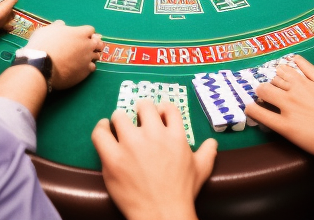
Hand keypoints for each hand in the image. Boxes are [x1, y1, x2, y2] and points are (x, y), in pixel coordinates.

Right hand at [25, 20, 102, 89]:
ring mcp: (87, 58)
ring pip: (96, 55)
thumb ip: (57, 26)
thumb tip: (61, 24)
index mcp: (80, 33)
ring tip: (84, 57)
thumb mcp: (47, 30)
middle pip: (98, 43)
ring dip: (92, 55)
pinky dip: (88, 66)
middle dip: (94, 43)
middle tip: (87, 47)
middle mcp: (87, 45)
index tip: (81, 36)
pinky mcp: (85, 71)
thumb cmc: (42, 46)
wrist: (40, 66)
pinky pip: (92, 67)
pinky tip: (82, 67)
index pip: (90, 30)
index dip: (86, 33)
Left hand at [92, 100, 217, 219]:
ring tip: (119, 124)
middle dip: (141, 109)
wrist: (162, 214)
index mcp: (175, 134)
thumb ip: (207, 152)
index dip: (162, 108)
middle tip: (138, 117)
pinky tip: (103, 129)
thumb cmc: (182, 192)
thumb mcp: (201, 169)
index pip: (168, 107)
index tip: (158, 114)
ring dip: (120, 118)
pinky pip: (101, 134)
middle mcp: (153, 134)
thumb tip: (213, 142)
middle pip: (144, 106)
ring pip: (119, 116)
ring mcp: (132, 145)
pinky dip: (101, 128)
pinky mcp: (113, 158)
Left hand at [245, 55, 313, 161]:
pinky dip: (252, 110)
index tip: (282, 69)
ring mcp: (289, 105)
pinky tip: (248, 108)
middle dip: (274, 80)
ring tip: (260, 95)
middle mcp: (299, 89)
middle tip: (273, 86)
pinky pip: (261, 114)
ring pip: (265, 90)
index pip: (296, 66)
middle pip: (278, 76)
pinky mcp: (283, 124)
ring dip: (261, 91)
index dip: (287, 68)